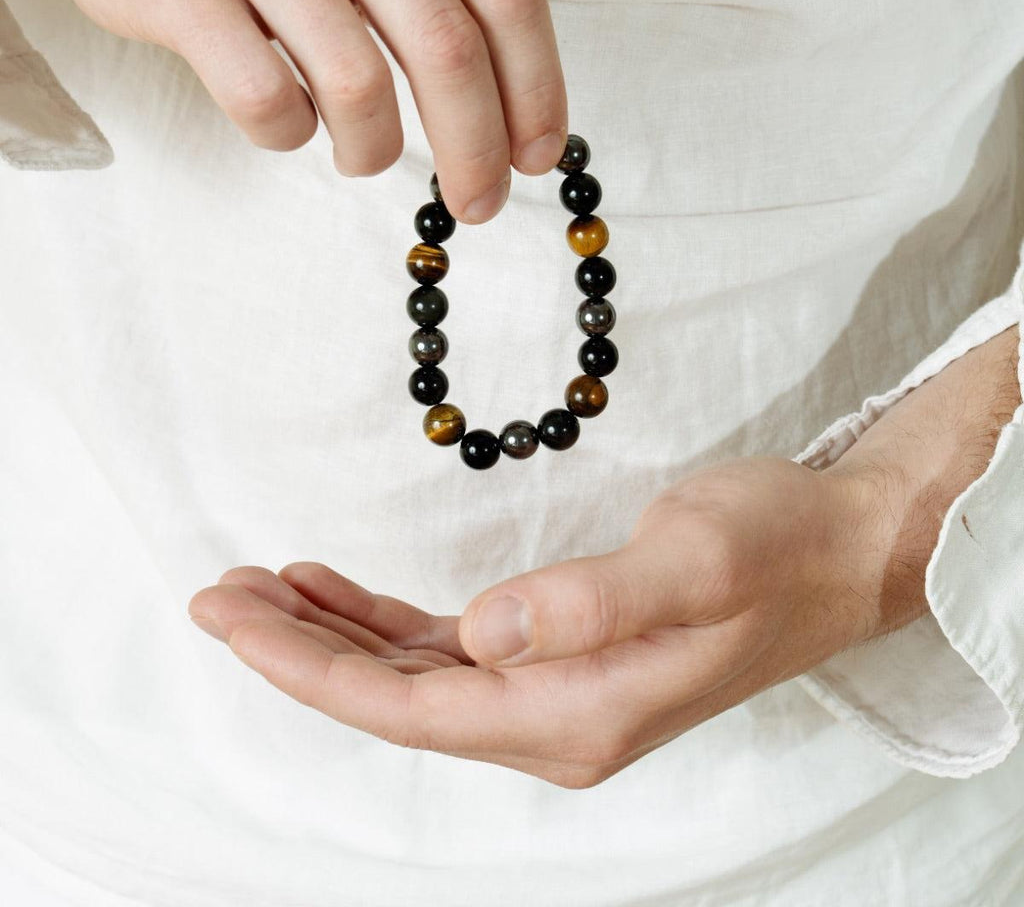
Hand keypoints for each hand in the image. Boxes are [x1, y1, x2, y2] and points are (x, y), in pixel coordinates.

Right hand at [2, 0, 566, 221]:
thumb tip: (506, 106)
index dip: (535, 88)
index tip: (537, 155)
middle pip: (447, 48)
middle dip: (476, 149)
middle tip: (479, 202)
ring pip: (359, 86)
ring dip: (376, 150)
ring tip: (364, 155)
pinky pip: (265, 101)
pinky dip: (290, 136)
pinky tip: (288, 123)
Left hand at [187, 457, 900, 788]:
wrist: (836, 553)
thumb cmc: (774, 549)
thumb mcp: (695, 560)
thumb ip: (592, 604)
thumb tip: (485, 636)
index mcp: (575, 714)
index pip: (408, 706)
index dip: (309, 666)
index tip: (230, 617)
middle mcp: (555, 720)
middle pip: (393, 699)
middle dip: (299, 651)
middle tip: (217, 594)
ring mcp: (557, 693)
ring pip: (413, 678)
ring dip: (334, 637)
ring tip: (261, 587)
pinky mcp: (561, 656)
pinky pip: (447, 655)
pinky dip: (384, 627)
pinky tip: (339, 595)